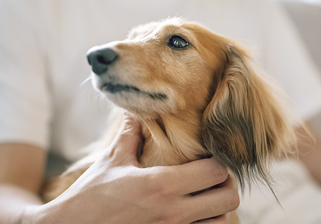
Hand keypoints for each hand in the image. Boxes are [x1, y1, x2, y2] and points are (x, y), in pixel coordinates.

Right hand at [25, 114, 239, 223]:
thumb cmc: (91, 196)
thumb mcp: (112, 160)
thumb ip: (130, 133)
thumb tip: (135, 109)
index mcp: (162, 184)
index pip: (216, 170)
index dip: (219, 161)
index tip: (209, 157)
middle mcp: (174, 212)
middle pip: (229, 198)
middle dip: (225, 185)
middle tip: (212, 178)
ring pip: (222, 222)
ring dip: (218, 208)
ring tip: (205, 198)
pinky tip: (192, 214)